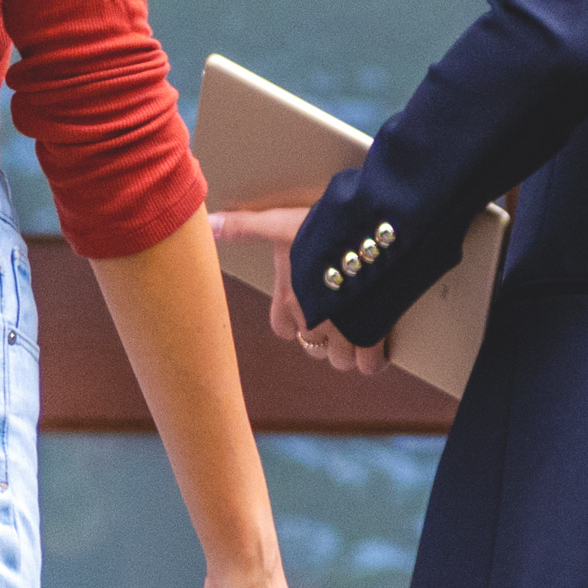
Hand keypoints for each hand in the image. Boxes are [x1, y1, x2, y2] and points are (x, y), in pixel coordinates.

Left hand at [217, 200, 396, 376]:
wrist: (372, 235)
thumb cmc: (324, 229)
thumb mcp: (282, 224)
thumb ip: (246, 228)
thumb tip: (209, 224)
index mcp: (290, 299)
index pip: (283, 329)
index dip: (295, 322)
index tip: (308, 310)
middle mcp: (313, 319)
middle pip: (313, 345)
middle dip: (325, 335)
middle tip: (340, 316)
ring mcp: (342, 331)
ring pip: (339, 359)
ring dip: (347, 349)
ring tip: (359, 330)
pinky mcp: (371, 334)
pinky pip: (368, 364)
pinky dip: (373, 359)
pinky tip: (379, 343)